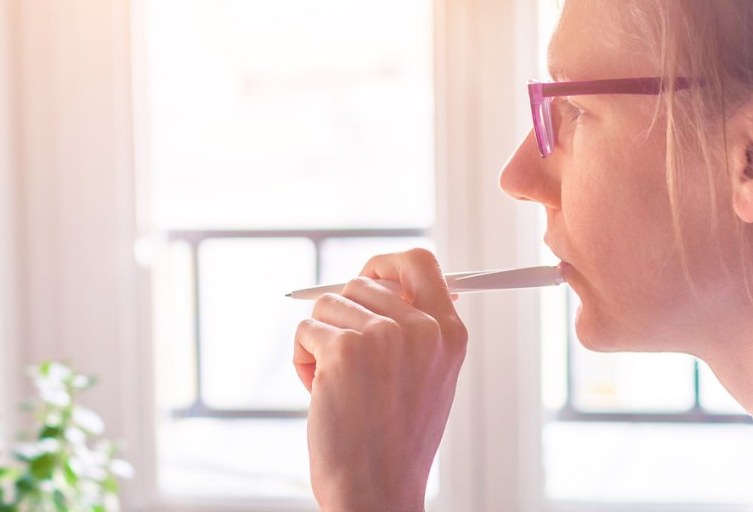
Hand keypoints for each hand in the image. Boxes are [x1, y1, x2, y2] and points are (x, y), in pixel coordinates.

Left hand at [293, 248, 468, 510]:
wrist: (376, 488)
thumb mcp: (429, 378)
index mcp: (449, 334)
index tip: (366, 277)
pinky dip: (303, 360)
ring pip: (327, 305)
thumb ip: (417, 329)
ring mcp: (383, 336)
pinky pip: (305, 330)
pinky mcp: (344, 349)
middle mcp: (422, 328)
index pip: (419, 263)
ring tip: (338, 386)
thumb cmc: (394, 441)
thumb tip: (388, 280)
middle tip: (347, 365)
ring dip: (320, 342)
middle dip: (342, 318)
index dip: (385, 265)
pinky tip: (320, 394)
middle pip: (360, 283)